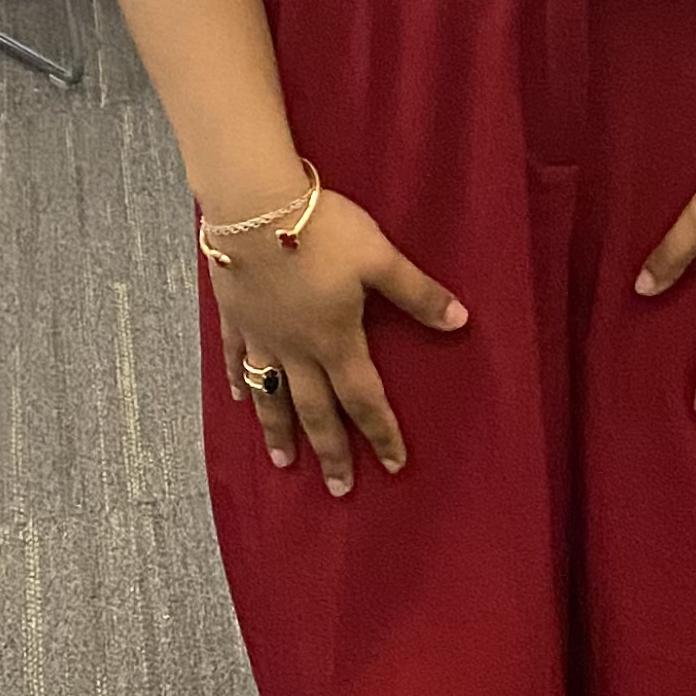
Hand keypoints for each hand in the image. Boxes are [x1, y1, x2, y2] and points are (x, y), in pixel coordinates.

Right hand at [208, 188, 466, 496]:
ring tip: (283, 464)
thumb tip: (460, 321)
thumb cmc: (322, 229)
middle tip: (338, 488)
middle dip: (331, 452)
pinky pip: (236, 359)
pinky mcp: (234, 317)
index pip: (364, 399)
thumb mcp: (380, 258)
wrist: (253, 207)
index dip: (381, 433)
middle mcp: (297, 349)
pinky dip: (239, 382)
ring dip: (279, 431)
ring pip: (271, 396)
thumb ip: (417, 293)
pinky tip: (239, 398)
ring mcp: (261, 336)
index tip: (393, 466)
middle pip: (315, 411)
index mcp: (336, 340)